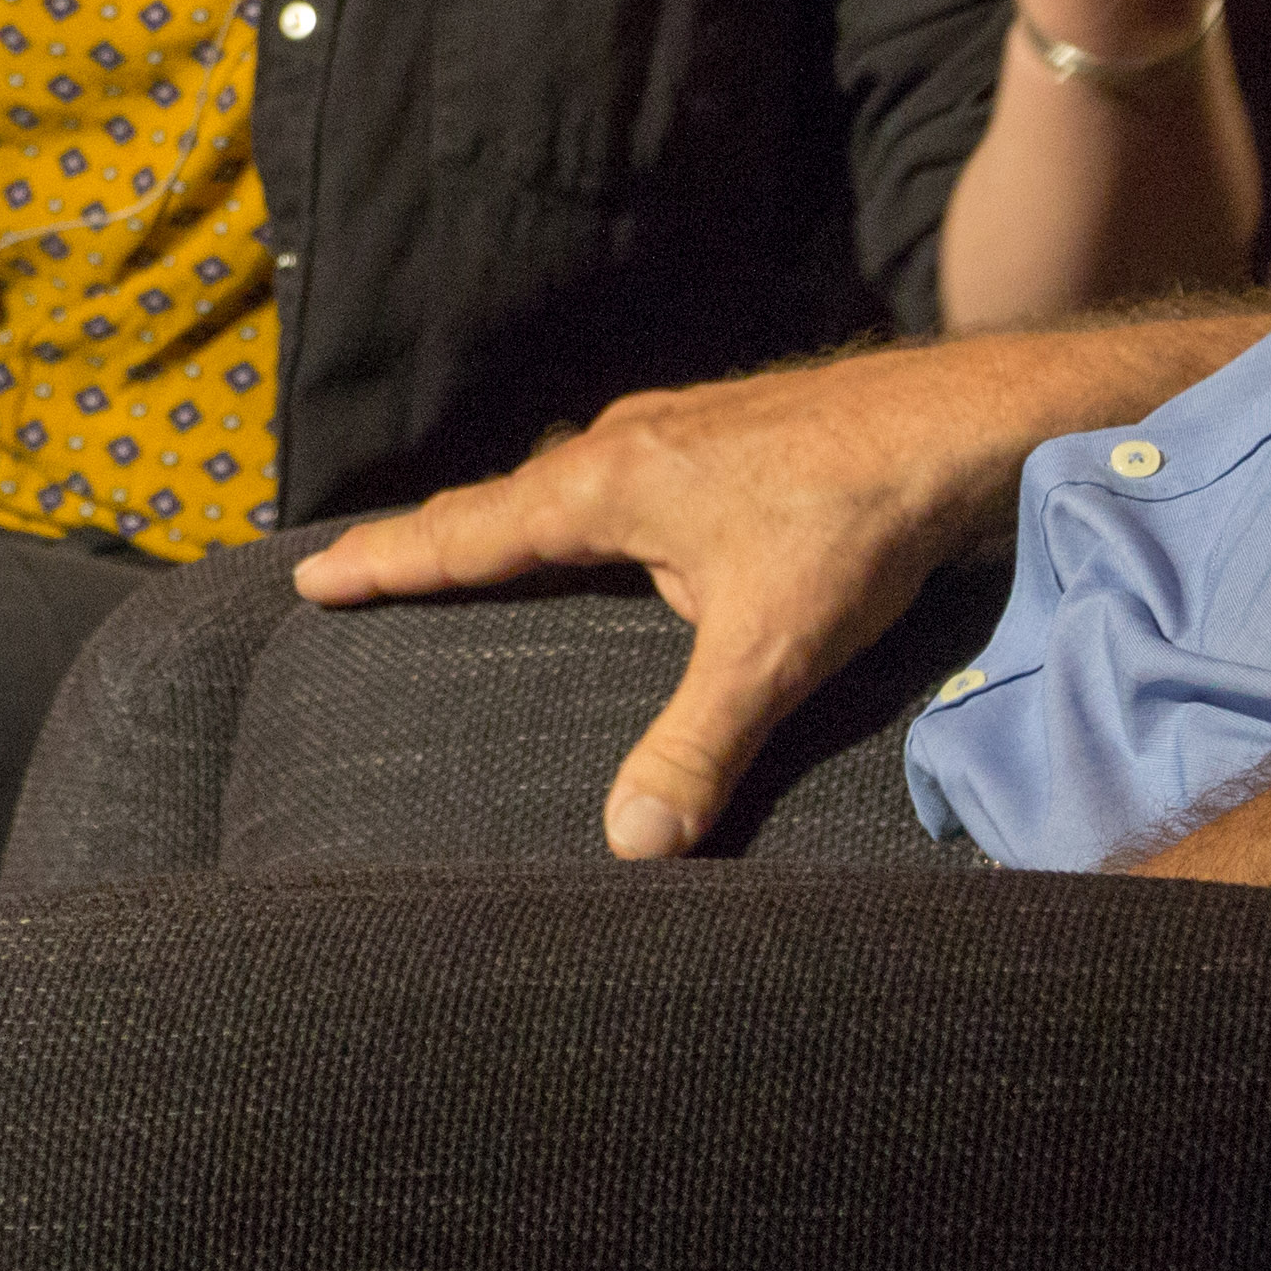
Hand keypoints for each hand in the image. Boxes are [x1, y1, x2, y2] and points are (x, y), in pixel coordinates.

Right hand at [294, 339, 1093, 862]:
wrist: (958, 423)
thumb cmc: (859, 522)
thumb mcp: (771, 650)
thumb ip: (696, 748)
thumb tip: (628, 847)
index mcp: (609, 485)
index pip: (470, 534)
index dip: (390, 560)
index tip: (312, 573)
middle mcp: (625, 443)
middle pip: (502, 501)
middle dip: (431, 539)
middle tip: (359, 566)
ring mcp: (676, 428)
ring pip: (562, 483)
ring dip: (507, 520)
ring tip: (463, 551)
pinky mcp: (724, 431)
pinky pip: (617, 474)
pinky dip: (575, 507)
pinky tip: (601, 529)